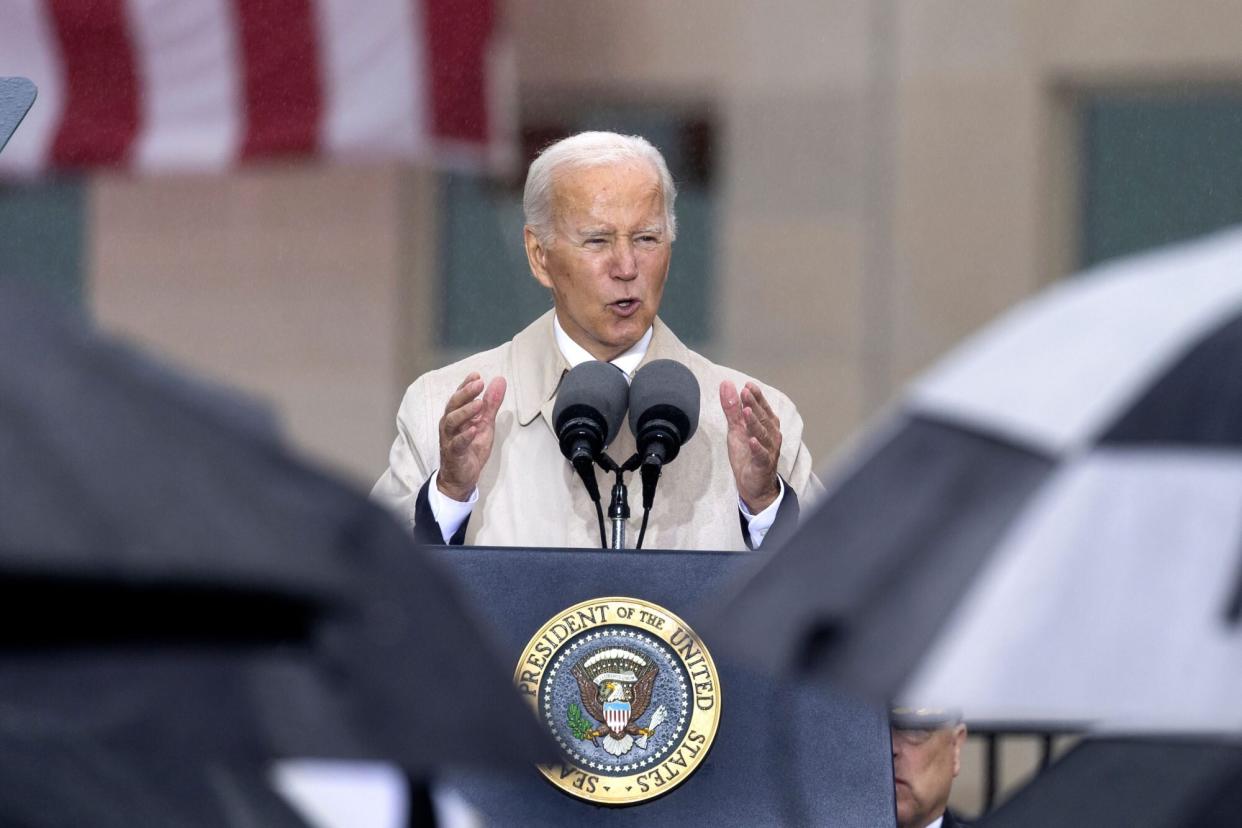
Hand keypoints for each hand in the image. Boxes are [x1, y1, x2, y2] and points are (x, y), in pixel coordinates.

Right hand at [437, 372, 506, 501]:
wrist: (460, 477)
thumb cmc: (470, 447)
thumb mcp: (485, 423)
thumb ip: (491, 404)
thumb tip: (499, 380)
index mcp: (456, 415)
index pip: (459, 396)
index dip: (466, 385)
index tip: (477, 375)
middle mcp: (449, 424)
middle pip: (453, 405)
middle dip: (466, 393)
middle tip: (479, 383)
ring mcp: (450, 438)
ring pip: (452, 421)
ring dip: (465, 411)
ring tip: (479, 403)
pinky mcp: (454, 453)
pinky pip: (457, 443)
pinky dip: (465, 436)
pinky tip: (473, 429)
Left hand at [719, 380, 781, 512]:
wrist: (754, 485)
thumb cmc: (747, 454)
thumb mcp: (736, 430)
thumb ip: (732, 409)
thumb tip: (726, 384)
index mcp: (766, 425)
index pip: (762, 407)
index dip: (756, 396)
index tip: (747, 385)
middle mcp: (771, 435)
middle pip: (763, 418)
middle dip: (754, 404)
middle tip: (745, 392)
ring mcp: (769, 450)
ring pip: (763, 434)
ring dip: (755, 422)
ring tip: (746, 411)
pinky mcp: (763, 464)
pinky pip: (761, 455)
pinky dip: (757, 448)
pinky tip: (752, 441)